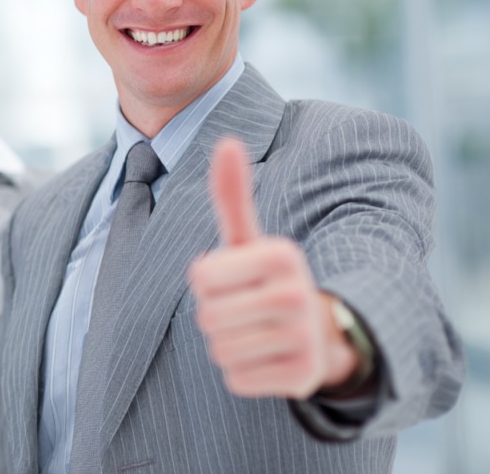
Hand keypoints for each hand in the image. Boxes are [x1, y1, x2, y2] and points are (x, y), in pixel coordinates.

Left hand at [187, 138, 358, 399]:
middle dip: (215, 315)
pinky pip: (236, 379)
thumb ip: (232, 194)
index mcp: (282, 254)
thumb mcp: (250, 238)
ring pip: (219, 349)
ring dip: (227, 344)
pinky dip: (242, 373)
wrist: (320, 335)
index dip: (206, 281)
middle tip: (246, 309)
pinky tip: (267, 357)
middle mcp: (298, 294)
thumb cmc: (267, 280)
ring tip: (256, 332)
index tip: (236, 279)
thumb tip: (227, 140)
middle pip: (206, 315)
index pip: (198, 275)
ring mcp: (303, 338)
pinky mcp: (301, 378)